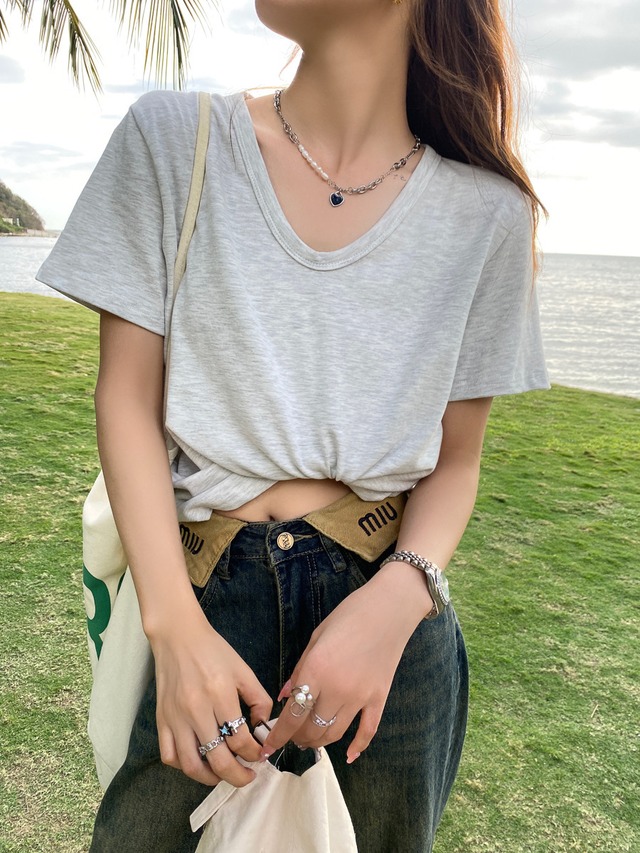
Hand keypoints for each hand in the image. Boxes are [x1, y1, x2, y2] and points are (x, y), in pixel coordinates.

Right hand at [149, 606, 272, 786]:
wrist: (178, 636)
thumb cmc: (214, 651)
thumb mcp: (243, 670)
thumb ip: (258, 699)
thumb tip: (263, 728)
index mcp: (220, 693)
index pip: (240, 739)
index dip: (254, 753)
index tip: (261, 755)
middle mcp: (196, 709)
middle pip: (218, 759)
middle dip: (238, 776)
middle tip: (248, 777)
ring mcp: (175, 717)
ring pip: (191, 765)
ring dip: (211, 778)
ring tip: (224, 775)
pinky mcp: (161, 720)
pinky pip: (169, 755)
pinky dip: (184, 766)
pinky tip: (198, 761)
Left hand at [260, 562, 431, 762]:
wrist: (390, 608)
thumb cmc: (349, 615)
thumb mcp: (316, 637)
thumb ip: (299, 669)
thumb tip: (284, 696)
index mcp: (316, 670)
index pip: (292, 714)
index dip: (278, 735)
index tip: (267, 747)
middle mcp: (337, 688)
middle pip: (311, 728)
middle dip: (296, 738)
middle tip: (289, 738)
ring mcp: (360, 696)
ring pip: (334, 734)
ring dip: (319, 742)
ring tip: (309, 741)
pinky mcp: (379, 698)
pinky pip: (368, 731)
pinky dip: (358, 747)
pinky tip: (349, 756)